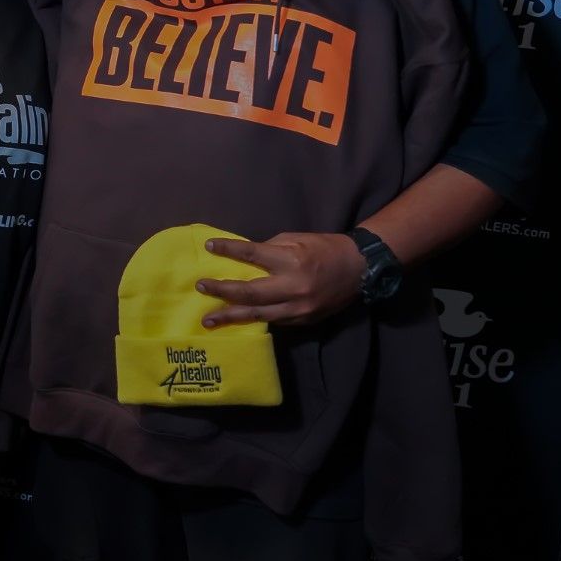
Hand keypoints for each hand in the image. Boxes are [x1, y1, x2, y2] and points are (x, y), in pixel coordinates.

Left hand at [195, 232, 363, 327]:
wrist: (359, 269)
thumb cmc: (324, 248)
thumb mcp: (295, 239)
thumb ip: (269, 249)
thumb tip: (243, 258)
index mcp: (291, 260)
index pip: (252, 255)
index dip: (228, 250)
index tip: (209, 247)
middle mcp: (293, 287)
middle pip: (249, 292)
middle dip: (221, 291)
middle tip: (200, 287)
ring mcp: (299, 308)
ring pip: (258, 315)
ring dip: (231, 316)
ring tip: (208, 320)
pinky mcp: (303, 320)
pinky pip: (273, 321)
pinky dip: (254, 320)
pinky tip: (237, 321)